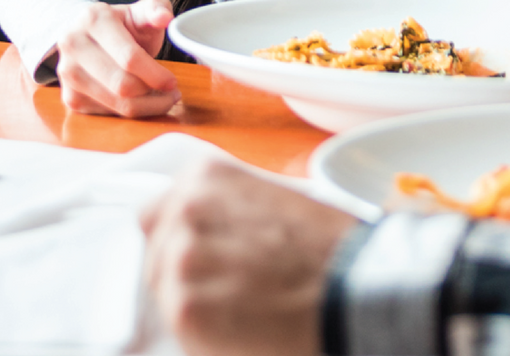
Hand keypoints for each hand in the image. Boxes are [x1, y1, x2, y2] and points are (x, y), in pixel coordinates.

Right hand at [55, 0, 179, 116]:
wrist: (88, 35)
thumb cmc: (122, 24)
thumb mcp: (141, 11)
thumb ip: (157, 8)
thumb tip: (165, 18)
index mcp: (94, 19)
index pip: (129, 56)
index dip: (155, 74)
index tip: (172, 82)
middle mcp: (74, 45)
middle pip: (121, 84)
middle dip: (152, 93)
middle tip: (171, 93)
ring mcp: (67, 73)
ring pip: (114, 103)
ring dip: (144, 106)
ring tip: (161, 98)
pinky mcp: (69, 97)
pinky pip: (106, 113)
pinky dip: (128, 111)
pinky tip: (140, 100)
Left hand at [142, 159, 356, 355]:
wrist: (353, 287)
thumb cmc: (327, 246)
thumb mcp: (273, 199)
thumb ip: (225, 208)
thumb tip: (201, 234)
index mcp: (207, 176)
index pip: (156, 214)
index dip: (178, 239)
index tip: (200, 256)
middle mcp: (188, 209)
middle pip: (156, 255)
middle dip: (187, 274)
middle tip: (230, 287)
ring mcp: (183, 259)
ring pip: (165, 293)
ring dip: (194, 303)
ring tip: (240, 306)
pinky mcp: (186, 309)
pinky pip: (176, 328)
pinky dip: (202, 334)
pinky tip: (239, 326)